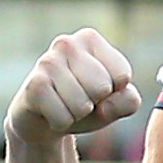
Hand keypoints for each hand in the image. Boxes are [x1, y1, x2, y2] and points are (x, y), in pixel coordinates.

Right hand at [7, 31, 137, 148]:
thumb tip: (103, 107)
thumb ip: (128, 101)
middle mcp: (67, 43)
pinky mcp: (34, 85)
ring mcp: (47, 62)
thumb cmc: (84, 103)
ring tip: (65, 105)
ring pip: (82, 105)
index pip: (122, 75)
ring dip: (76, 114)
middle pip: (102, 88)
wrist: (42, 119)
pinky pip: (63, 117)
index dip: (114, 92)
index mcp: (90, 39)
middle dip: (94, 103)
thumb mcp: (115, 102)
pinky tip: (51, 111)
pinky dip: (61, 123)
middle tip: (79, 99)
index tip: (98, 91)